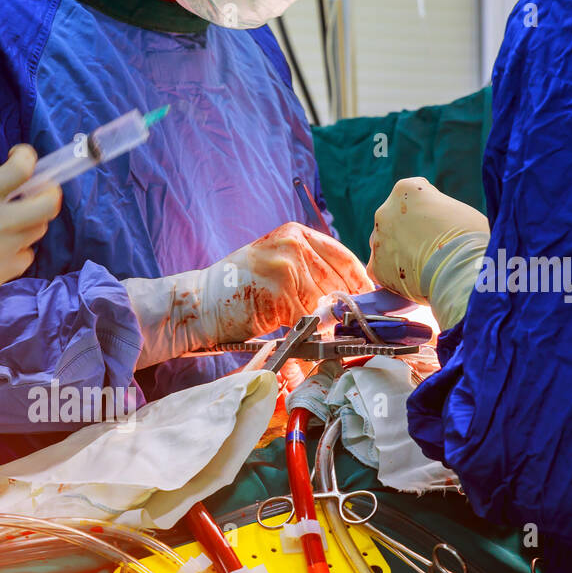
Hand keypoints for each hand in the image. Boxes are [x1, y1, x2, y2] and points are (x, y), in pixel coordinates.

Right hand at [0, 145, 62, 326]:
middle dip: (48, 192)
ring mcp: (3, 250)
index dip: (27, 157)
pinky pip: (25, 257)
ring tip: (8, 220)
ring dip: (29, 220)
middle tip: (33, 192)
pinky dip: (18, 249)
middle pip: (48, 203)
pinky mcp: (2, 275)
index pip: (24, 168)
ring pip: (38, 230)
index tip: (19, 159)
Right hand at [125, 221, 372, 365]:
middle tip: (354, 326)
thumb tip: (349, 295)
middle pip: (338, 281)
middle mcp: (293, 244)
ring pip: (323, 303)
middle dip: (347, 307)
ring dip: (326, 324)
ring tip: (323, 335)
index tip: (371, 300)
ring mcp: (286, 266)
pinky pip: (306, 319)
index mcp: (296, 233)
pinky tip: (303, 338)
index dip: (361, 282)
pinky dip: (309, 334)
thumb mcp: (275, 265)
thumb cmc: (239, 289)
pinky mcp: (279, 292)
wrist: (201, 303)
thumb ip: (309, 270)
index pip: (343, 256)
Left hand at [368, 177, 488, 303]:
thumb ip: (437, 210)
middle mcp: (384, 211)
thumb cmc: (469, 237)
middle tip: (431, 245)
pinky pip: (384, 268)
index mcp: (405, 189)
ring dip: (400, 250)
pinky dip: (396, 273)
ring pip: (386, 244)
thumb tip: (435, 222)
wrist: (460, 272)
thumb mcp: (457, 209)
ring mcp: (377, 240)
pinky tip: (415, 277)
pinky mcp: (375, 267)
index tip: (441, 222)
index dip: (430, 209)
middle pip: (396, 219)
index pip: (413, 195)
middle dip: (410, 230)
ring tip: (424, 263)